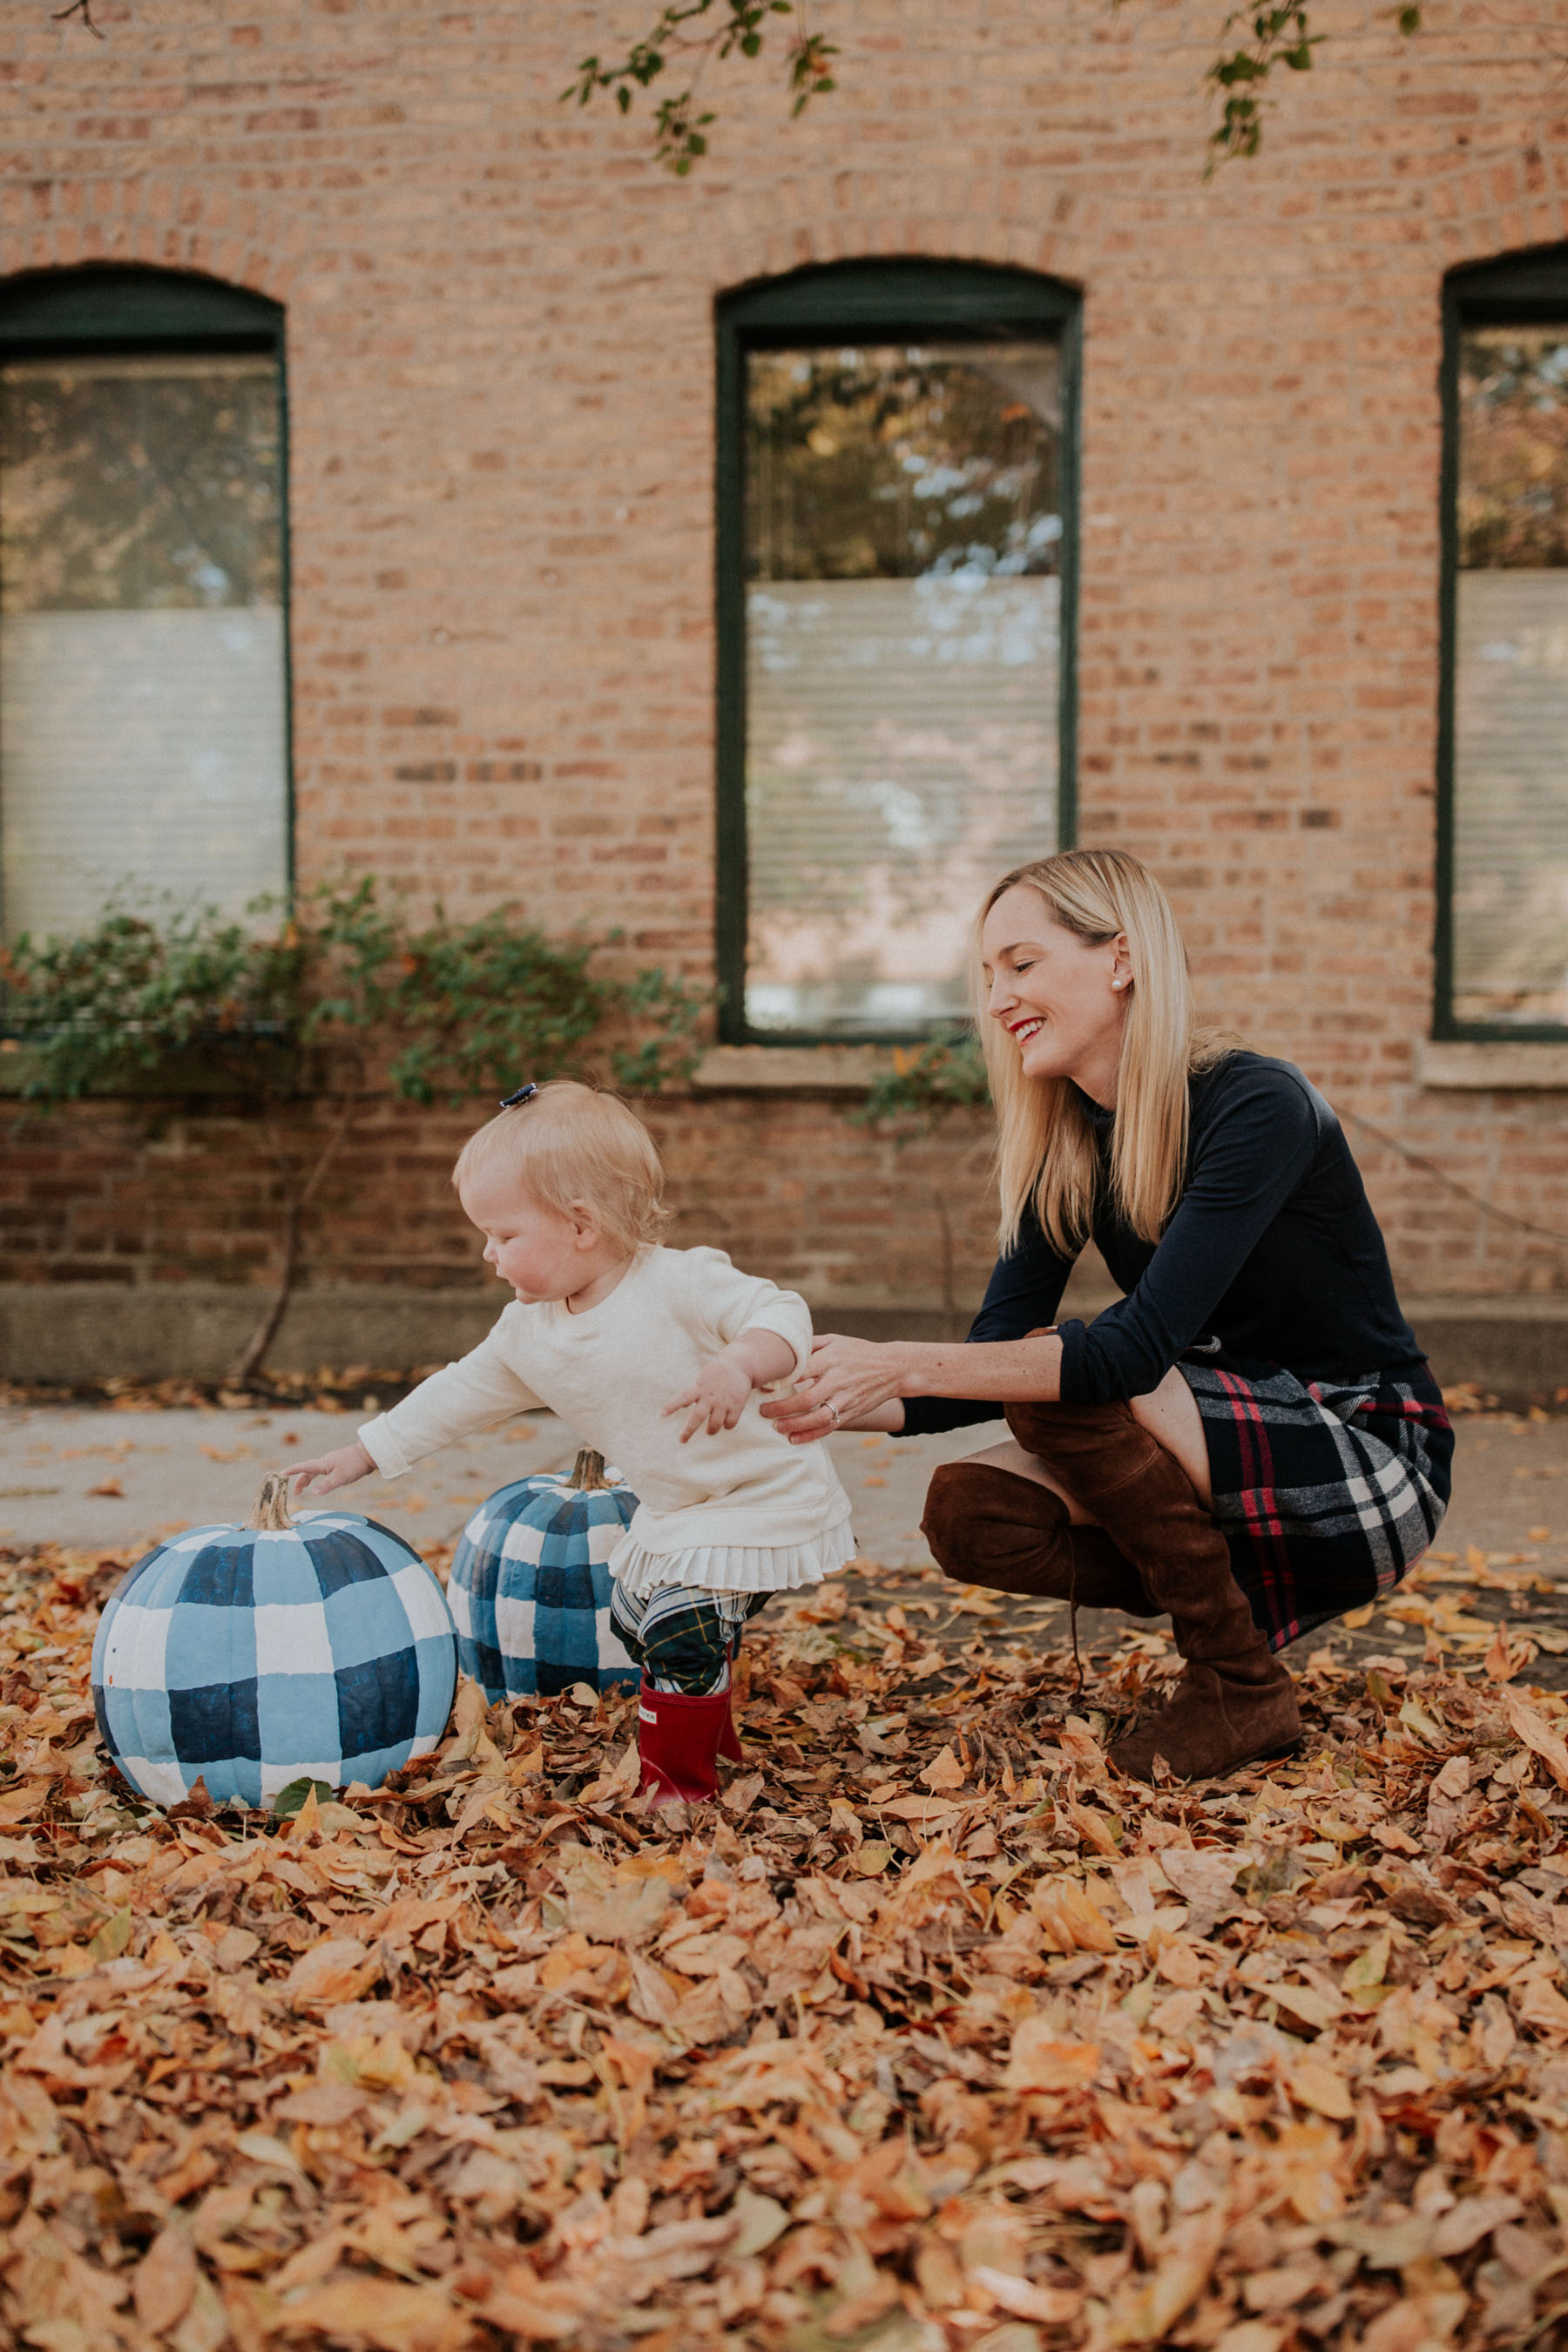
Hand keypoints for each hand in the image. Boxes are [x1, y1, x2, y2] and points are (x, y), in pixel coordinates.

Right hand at [288, 1439, 375, 1498]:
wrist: (370, 1454)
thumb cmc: (355, 1465)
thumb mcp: (340, 1478)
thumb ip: (326, 1486)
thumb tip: (313, 1494)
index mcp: (323, 1463)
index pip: (304, 1467)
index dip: (292, 1470)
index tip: (281, 1474)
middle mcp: (326, 1462)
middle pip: (308, 1471)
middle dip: (300, 1481)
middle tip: (295, 1493)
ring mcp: (333, 1462)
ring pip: (316, 1471)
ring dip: (308, 1479)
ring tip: (304, 1488)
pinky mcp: (339, 1464)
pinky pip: (324, 1471)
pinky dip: (318, 1477)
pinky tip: (322, 1482)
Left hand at [663, 1355, 752, 1442]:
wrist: (739, 1366)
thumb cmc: (715, 1375)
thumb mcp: (702, 1380)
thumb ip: (693, 1392)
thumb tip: (682, 1405)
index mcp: (700, 1388)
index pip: (683, 1397)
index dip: (672, 1406)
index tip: (662, 1414)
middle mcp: (710, 1396)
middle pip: (698, 1416)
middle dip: (689, 1430)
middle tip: (681, 1440)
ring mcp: (724, 1401)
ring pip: (714, 1424)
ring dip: (711, 1430)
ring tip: (710, 1431)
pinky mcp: (737, 1405)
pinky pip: (729, 1424)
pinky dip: (726, 1426)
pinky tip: (725, 1423)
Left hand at [759, 1335, 907, 1444]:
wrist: (893, 1368)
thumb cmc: (859, 1351)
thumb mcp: (835, 1340)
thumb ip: (811, 1344)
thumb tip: (784, 1348)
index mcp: (831, 1360)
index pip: (801, 1371)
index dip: (780, 1381)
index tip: (763, 1387)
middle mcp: (838, 1380)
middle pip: (806, 1398)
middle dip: (782, 1408)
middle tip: (764, 1411)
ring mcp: (846, 1398)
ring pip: (817, 1417)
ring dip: (795, 1425)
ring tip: (777, 1427)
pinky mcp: (852, 1412)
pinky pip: (829, 1428)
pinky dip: (811, 1435)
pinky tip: (794, 1439)